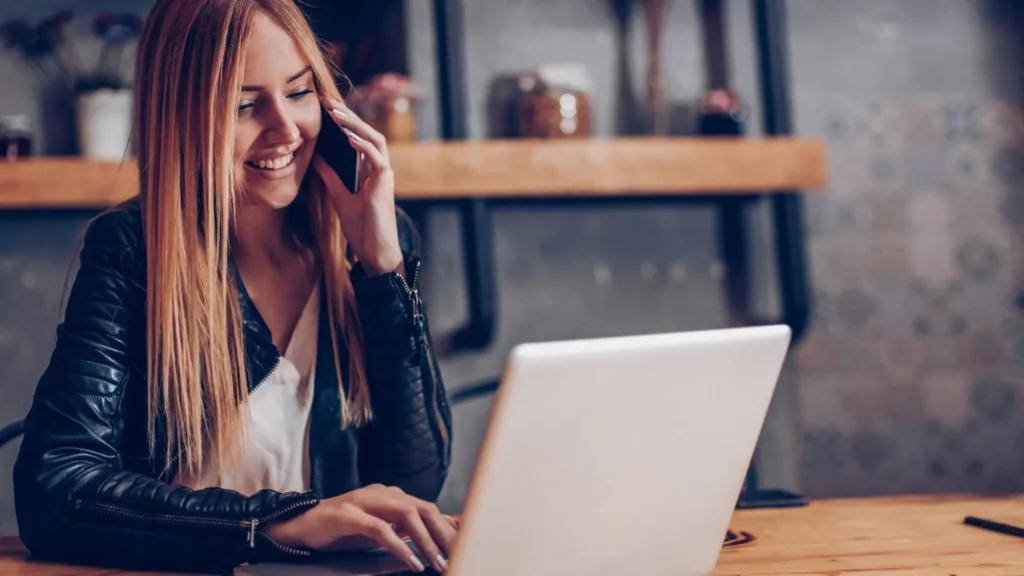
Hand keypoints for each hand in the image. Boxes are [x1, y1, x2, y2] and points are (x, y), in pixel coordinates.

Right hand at [263, 484, 455, 572]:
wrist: (300, 526)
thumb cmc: (343, 530)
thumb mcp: (381, 530)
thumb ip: (408, 530)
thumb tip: (441, 535)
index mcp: (391, 495)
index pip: (428, 508)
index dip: (448, 527)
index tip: (466, 547)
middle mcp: (382, 494)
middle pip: (422, 508)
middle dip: (442, 534)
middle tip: (456, 557)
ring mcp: (364, 501)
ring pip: (405, 514)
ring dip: (424, 540)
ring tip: (436, 563)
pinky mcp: (348, 514)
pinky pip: (380, 528)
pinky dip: (398, 545)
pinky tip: (410, 561)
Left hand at [312, 95, 402, 277]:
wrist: (375, 251)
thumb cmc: (362, 227)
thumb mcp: (339, 196)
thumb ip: (330, 176)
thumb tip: (315, 156)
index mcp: (370, 169)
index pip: (359, 136)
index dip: (344, 120)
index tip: (325, 107)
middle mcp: (380, 168)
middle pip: (368, 132)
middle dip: (348, 115)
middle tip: (327, 101)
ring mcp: (384, 175)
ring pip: (375, 140)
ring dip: (356, 125)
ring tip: (337, 115)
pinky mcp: (385, 185)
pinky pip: (378, 159)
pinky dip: (364, 146)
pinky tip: (349, 138)